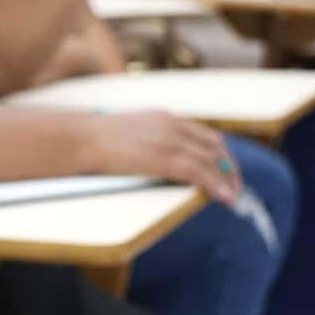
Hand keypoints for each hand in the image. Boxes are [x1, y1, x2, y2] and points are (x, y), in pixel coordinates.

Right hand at [88, 111, 241, 203]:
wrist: (79, 138)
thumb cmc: (91, 140)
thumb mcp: (125, 135)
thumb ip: (143, 143)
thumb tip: (148, 160)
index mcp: (162, 118)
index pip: (203, 135)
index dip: (219, 154)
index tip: (224, 170)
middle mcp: (172, 125)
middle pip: (214, 146)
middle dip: (229, 167)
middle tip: (234, 186)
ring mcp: (169, 140)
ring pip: (211, 160)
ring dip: (227, 180)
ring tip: (233, 197)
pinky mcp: (165, 158)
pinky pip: (200, 172)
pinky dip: (216, 185)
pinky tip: (224, 197)